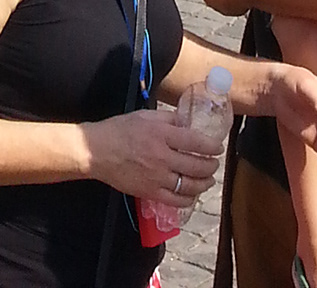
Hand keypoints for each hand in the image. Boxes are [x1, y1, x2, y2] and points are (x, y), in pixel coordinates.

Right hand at [86, 103, 221, 202]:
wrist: (98, 151)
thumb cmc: (120, 129)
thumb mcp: (146, 116)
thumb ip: (169, 119)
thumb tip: (188, 122)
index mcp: (161, 134)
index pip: (195, 142)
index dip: (211, 146)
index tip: (218, 148)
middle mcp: (162, 157)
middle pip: (196, 166)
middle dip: (211, 166)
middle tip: (215, 164)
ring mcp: (156, 177)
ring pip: (189, 185)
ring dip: (204, 183)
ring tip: (209, 180)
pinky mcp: (150, 192)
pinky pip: (176, 200)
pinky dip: (188, 199)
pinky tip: (192, 195)